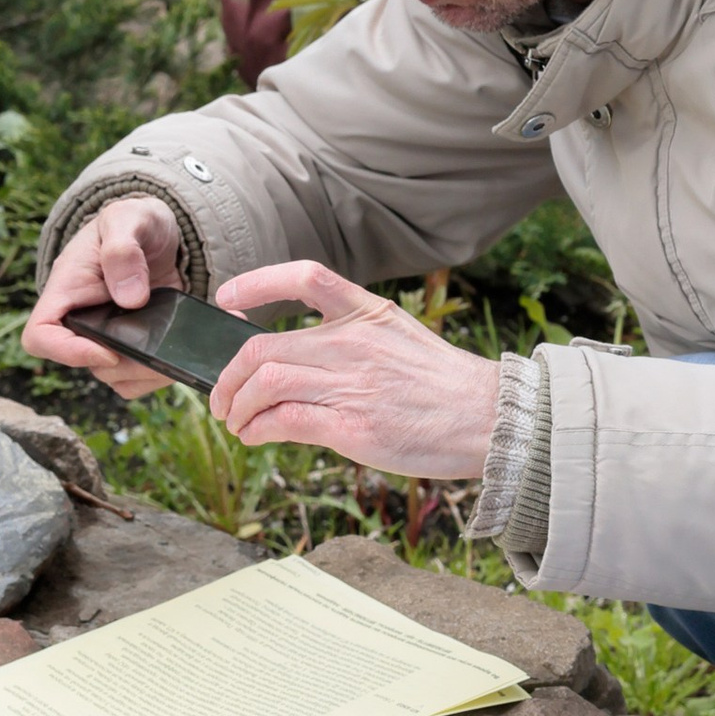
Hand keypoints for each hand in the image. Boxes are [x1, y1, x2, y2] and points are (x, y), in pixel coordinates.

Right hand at [21, 196, 186, 394]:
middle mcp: (82, 319)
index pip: (39, 336)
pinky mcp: (135, 342)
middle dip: (121, 365)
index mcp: (66, 290)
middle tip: (157, 350)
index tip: (107, 350)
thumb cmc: (134, 220)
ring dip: (143, 372)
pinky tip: (180, 354)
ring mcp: (108, 334)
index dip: (66, 353)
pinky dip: (158, 372)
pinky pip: (138, 375)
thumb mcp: (128, 219)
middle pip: (83, 363)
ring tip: (173, 352)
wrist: (159, 231)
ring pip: (114, 375)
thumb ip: (123, 251)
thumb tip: (130, 299)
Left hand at [212, 262, 503, 480]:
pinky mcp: (351, 426)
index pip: (305, 277)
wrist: (492, 420)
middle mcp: (354, 342)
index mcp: (369, 313)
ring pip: (264, 381)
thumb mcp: (402, 340)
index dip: (258, 283)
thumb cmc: (448, 388)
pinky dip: (256, 430)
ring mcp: (351, 383)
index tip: (229, 300)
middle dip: (229, 375)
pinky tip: (255, 438)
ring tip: (236, 421)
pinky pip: (282, 421)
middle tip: (222, 396)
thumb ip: (355, 340)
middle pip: (263, 345)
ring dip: (236, 405)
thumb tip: (300, 363)